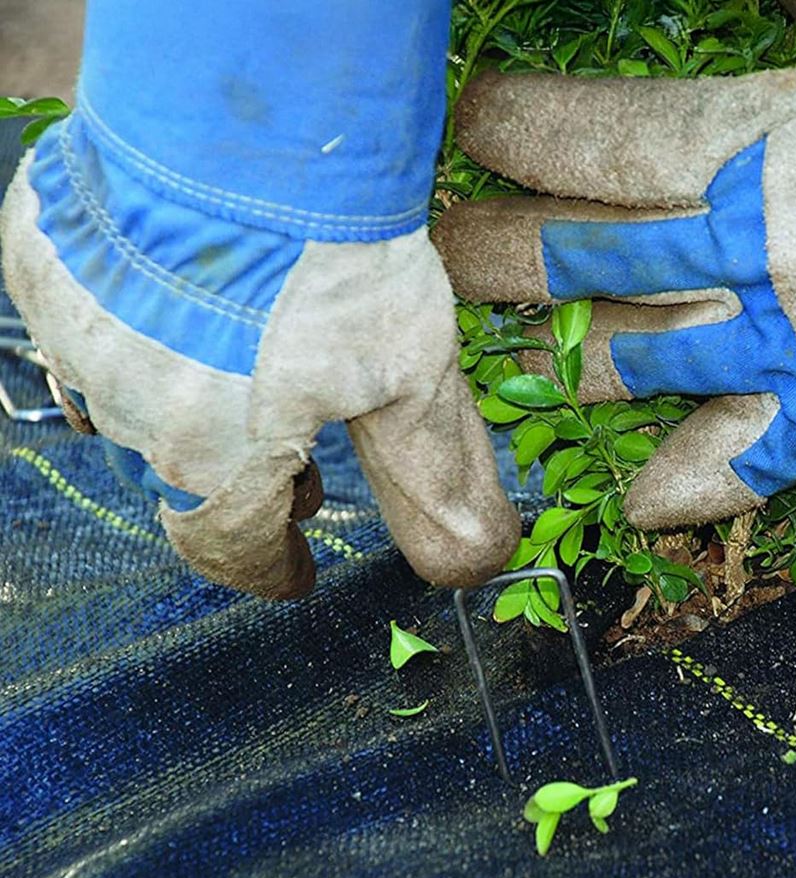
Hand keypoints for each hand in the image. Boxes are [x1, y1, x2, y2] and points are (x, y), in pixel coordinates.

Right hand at [1, 0, 519, 596]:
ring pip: (129, 406)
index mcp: (214, 458)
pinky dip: (141, 341)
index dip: (270, 568)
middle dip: (248, 491)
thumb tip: (476, 562)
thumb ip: (432, 478)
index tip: (295, 575)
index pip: (232, 548)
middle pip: (186, 480)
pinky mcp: (45, 262)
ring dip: (193, 418)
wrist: (258, 110)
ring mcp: (74, 334)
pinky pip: (86, 327)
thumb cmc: (337, 252)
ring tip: (254, 394)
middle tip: (302, 480)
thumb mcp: (408, 376)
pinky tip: (189, 314)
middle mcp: (124, 413)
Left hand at [435, 0, 795, 528]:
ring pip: (635, 366)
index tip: (469, 125)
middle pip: (585, 260)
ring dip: (554, 376)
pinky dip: (689, 488)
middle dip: (496, 258)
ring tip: (486, 380)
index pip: (600, 144)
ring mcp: (781, 343)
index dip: (523, 133)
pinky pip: (745, 461)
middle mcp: (744, 251)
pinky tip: (626, 508)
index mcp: (753, 147)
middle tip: (431, 257)